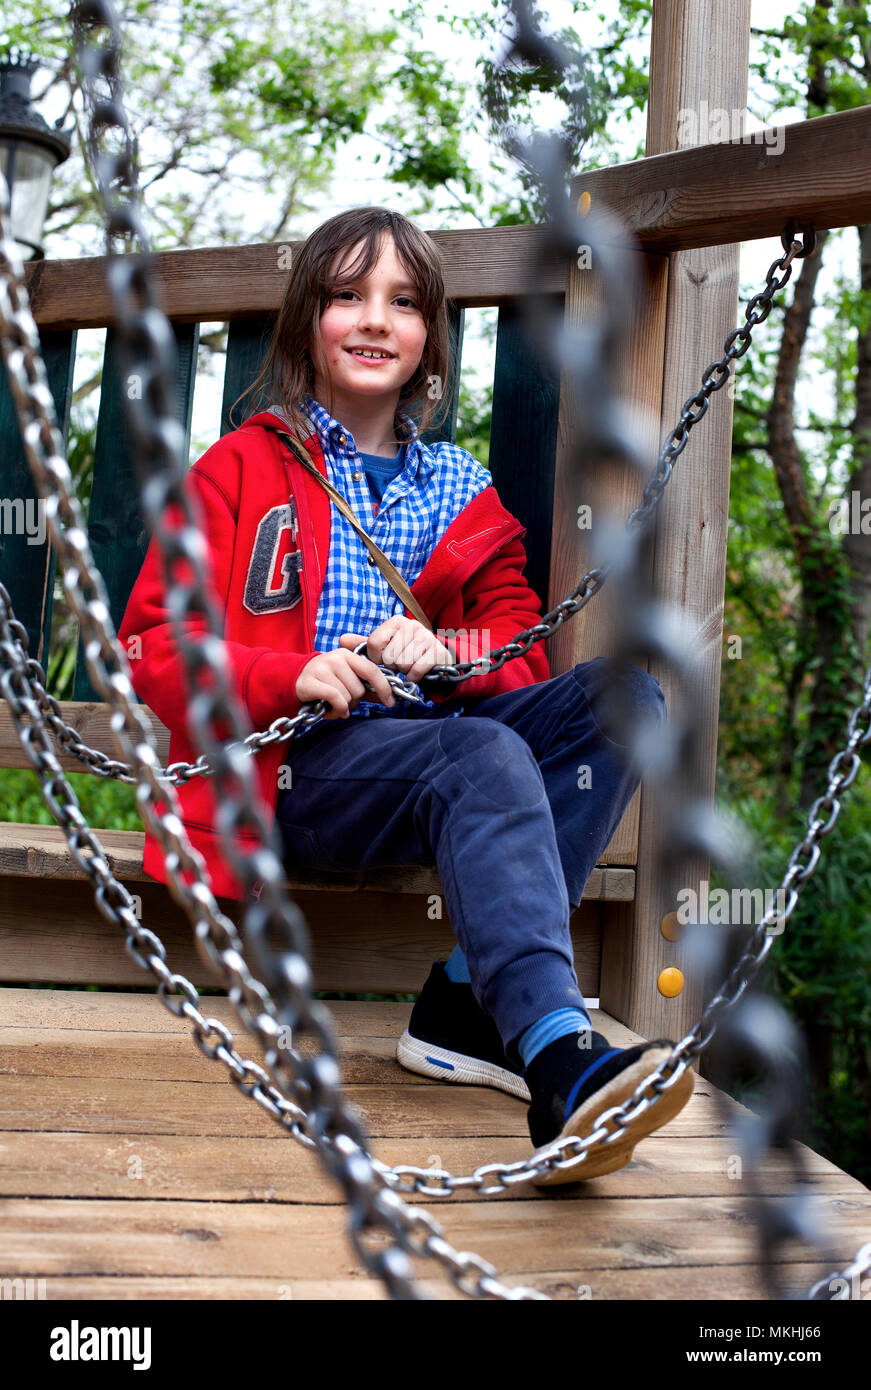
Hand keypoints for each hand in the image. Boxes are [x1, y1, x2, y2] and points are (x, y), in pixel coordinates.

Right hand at [295, 648, 396, 719]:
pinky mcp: (310, 681)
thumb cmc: (324, 682)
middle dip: (354, 702)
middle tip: (343, 703)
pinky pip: (335, 698)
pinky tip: (330, 711)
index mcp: (347, 655)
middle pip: (359, 689)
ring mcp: (322, 668)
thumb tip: (389, 697)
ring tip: (333, 706)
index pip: (372, 670)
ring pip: (347, 696)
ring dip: (343, 708)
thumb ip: (367, 688)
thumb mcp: (347, 681)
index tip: (391, 702)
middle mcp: (335, 658)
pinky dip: (336, 710)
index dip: (384, 687)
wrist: (292, 680)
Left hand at [340, 616, 454, 684]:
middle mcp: (412, 625)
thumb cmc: (404, 652)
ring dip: (404, 671)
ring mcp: (426, 637)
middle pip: (388, 656)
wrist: (434, 659)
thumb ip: (363, 644)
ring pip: (402, 664)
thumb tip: (342, 639)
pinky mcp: (437, 651)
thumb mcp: (384, 647)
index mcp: (396, 621)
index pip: (374, 643)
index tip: (383, 659)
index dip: (375, 658)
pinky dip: (414, 677)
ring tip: (409, 665)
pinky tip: (417, 672)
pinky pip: (416, 671)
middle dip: (392, 666)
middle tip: (399, 663)